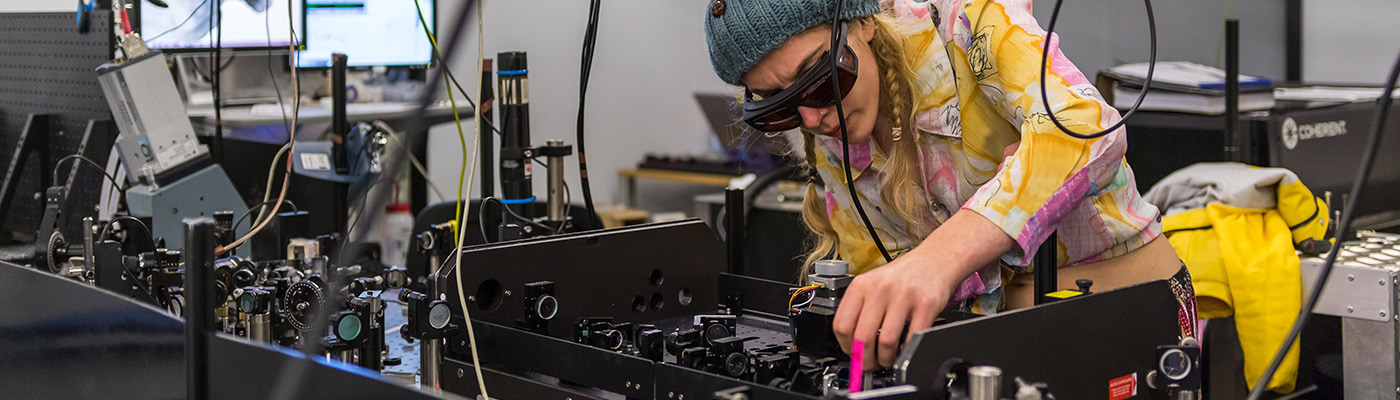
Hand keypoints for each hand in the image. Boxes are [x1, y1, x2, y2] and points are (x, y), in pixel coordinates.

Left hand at [832, 248, 958, 368]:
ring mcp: (904, 296)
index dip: (846, 347)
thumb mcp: (873, 285)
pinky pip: (912, 338)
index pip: (842, 324)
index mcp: (861, 285)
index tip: (852, 354)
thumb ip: (861, 311)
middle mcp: (880, 288)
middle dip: (865, 360)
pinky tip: (904, 349)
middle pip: (862, 337)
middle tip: (869, 365)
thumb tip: (853, 346)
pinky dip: (906, 351)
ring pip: (886, 341)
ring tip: (887, 359)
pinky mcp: (926, 303)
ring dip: (886, 359)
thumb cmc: (902, 276)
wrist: (935, 259)